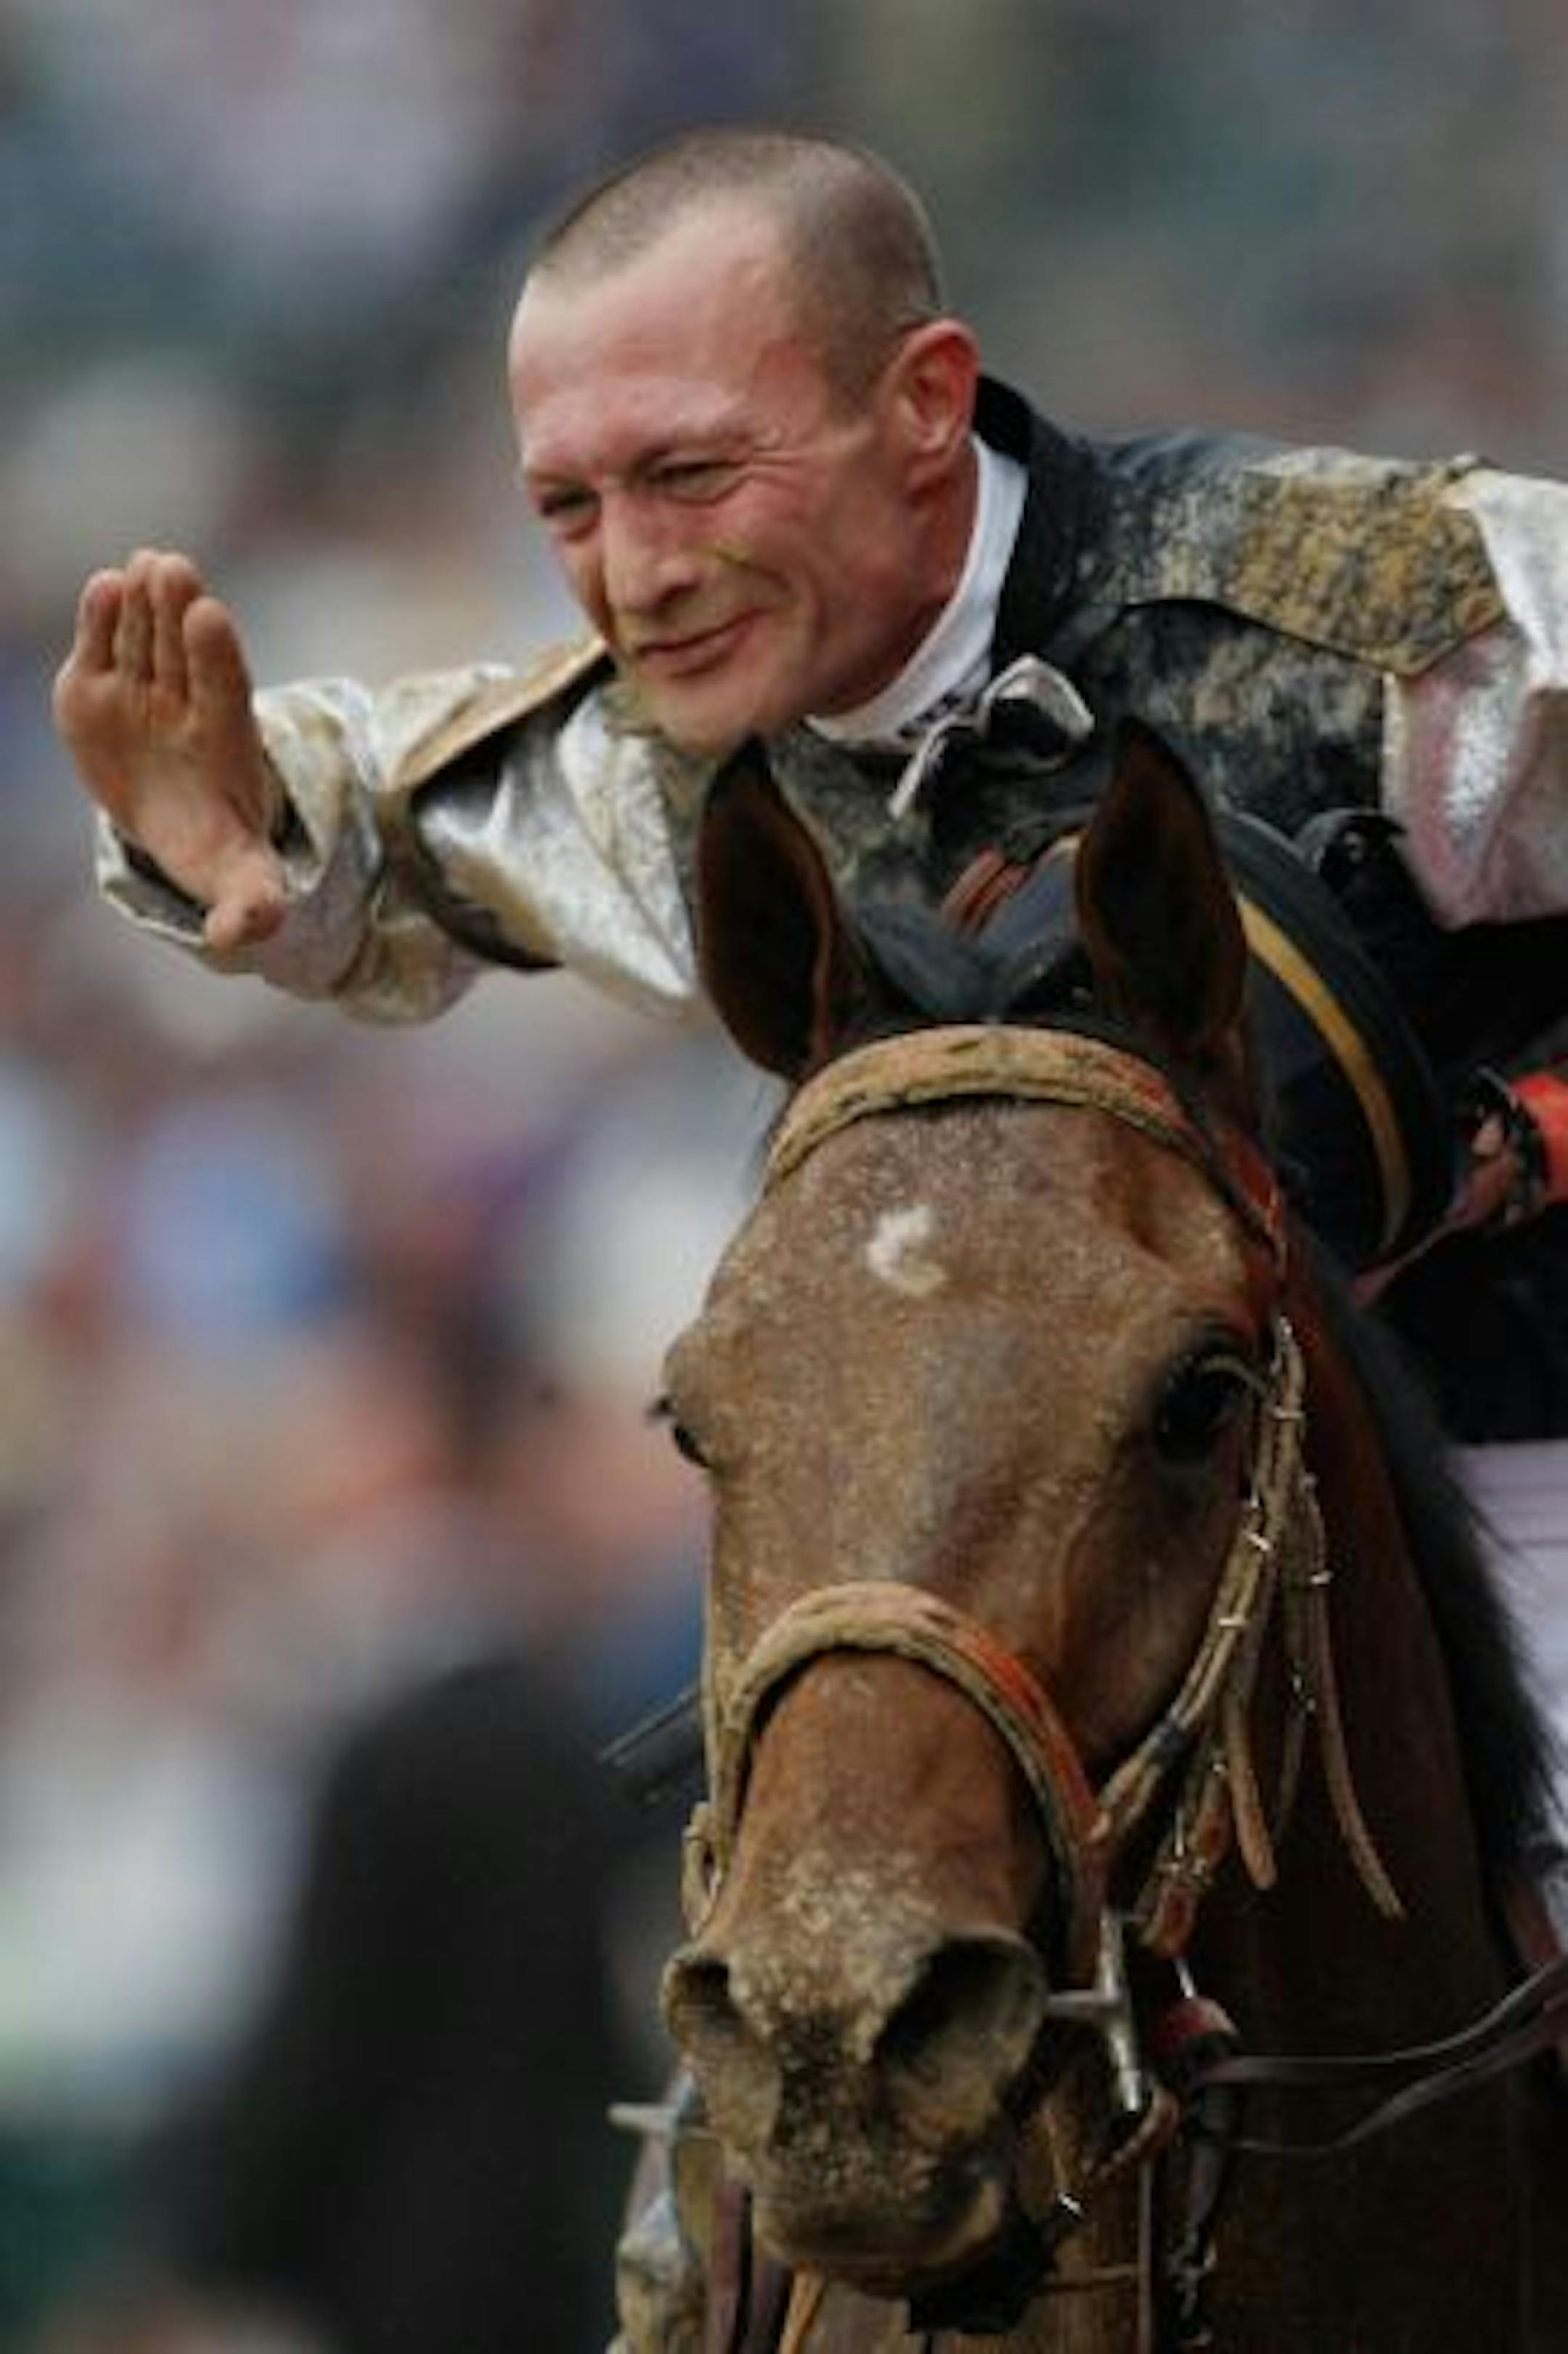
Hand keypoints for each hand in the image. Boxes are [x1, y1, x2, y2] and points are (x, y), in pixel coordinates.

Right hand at [52, 548, 286, 951]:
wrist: (175, 821)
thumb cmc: (217, 847)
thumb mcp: (239, 882)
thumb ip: (249, 903)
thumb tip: (246, 935)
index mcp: (227, 746)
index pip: (227, 692)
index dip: (217, 657)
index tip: (210, 618)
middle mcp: (187, 707)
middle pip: (185, 651)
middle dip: (180, 612)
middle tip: (175, 572)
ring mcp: (143, 691)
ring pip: (146, 637)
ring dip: (145, 601)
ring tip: (143, 567)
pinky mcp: (99, 685)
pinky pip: (104, 645)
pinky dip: (102, 616)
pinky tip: (106, 585)